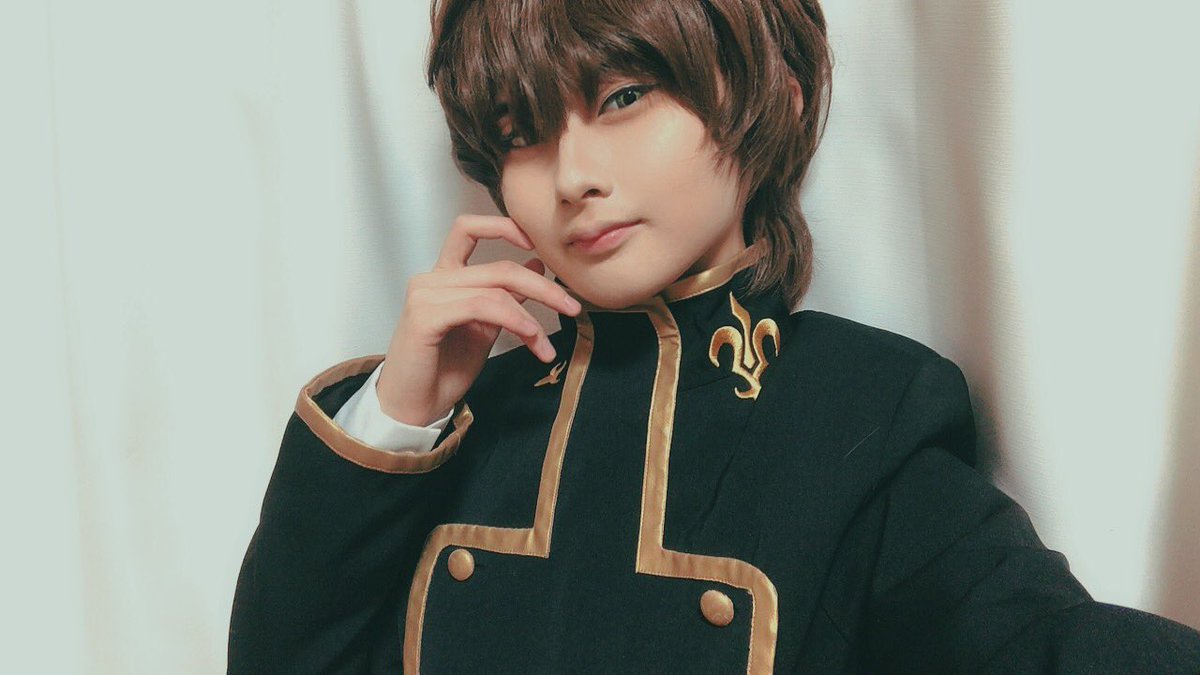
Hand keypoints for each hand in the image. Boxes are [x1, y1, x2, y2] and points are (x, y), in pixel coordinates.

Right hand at [375, 215, 581, 426]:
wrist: (415, 407)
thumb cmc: (444, 370)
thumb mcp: (485, 328)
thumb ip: (505, 297)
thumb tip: (536, 265)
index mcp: (444, 277)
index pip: (468, 229)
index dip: (503, 226)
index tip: (538, 245)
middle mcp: (431, 279)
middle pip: (499, 267)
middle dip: (543, 287)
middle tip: (571, 306)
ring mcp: (425, 295)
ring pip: (495, 288)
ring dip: (532, 316)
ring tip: (546, 345)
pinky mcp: (424, 316)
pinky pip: (481, 306)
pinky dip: (513, 319)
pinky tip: (530, 337)